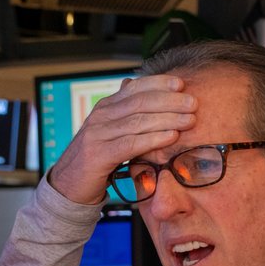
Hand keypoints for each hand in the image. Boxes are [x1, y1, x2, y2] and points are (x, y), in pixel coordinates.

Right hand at [46, 75, 196, 204]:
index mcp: (107, 106)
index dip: (159, 83)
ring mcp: (98, 134)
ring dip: (167, 119)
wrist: (71, 183)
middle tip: (193, 103)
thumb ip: (125, 109)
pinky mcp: (99, 154)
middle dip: (170, 101)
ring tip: (190, 120)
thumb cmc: (99, 154)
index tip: (182, 83)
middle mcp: (101, 116)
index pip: (135, 87)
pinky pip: (131, 144)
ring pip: (138, 121)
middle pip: (140, 102)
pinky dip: (153, 139)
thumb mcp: (112, 129)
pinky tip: (172, 137)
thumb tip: (133, 82)